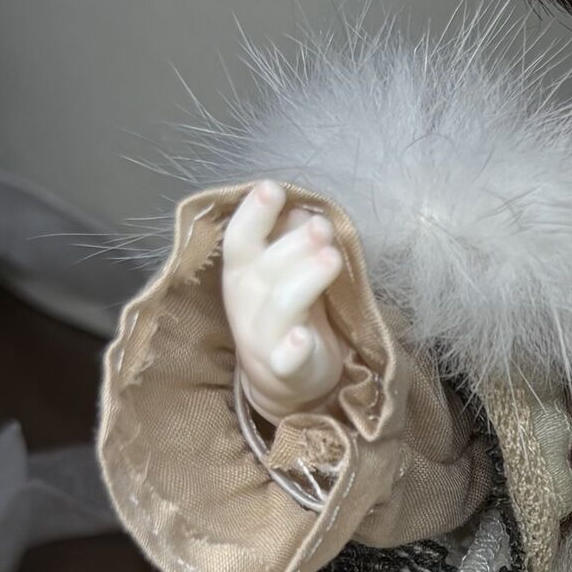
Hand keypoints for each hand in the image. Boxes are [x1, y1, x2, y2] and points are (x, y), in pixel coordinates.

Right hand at [221, 179, 347, 418]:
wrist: (283, 382)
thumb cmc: (288, 314)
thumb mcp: (284, 273)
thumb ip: (292, 243)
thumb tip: (303, 211)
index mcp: (242, 273)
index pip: (239, 239)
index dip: (253, 214)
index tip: (272, 189)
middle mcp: (245, 303)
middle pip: (265, 267)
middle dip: (294, 243)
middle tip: (323, 226)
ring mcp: (263, 337)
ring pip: (281, 305)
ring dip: (306, 279)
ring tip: (332, 258)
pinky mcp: (285, 368)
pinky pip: (286, 359)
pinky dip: (293, 348)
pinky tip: (303, 337)